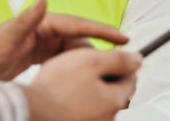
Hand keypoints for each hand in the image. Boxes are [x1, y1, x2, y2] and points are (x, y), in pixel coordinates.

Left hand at [0, 0, 128, 80]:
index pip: (78, 25)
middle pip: (80, 40)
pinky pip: (62, 60)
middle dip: (101, 49)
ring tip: (107, 73)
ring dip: (89, 60)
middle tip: (121, 63)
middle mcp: (43, 30)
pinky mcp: (36, 57)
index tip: (123, 37)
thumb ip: (26, 19)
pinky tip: (83, 78)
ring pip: (73, 51)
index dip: (102, 31)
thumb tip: (43, 0)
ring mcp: (40, 44)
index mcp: (41, 23)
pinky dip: (74, 67)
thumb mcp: (6, 37)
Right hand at [23, 48, 141, 120]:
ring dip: (90, 89)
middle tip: (87, 65)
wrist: (31, 111)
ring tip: (71, 78)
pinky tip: (64, 93)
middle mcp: (108, 118)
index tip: (111, 55)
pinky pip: (84, 111)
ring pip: (99, 102)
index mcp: (115, 100)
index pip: (131, 78)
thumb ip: (119, 59)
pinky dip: (79, 101)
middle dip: (106, 76)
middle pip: (115, 92)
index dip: (123, 63)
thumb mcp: (91, 61)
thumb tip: (138, 60)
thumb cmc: (57, 87)